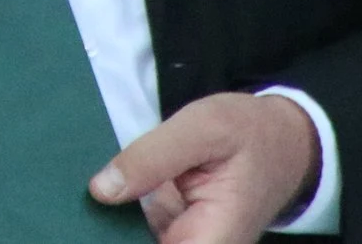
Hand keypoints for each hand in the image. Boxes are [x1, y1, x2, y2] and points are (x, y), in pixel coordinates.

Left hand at [88, 93, 318, 243]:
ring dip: (109, 221)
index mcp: (215, 239)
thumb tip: (101, 190)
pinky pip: (138, 230)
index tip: (86, 228)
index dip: (119, 241)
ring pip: (134, 239)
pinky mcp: (173, 230)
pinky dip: (117, 212)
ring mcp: (185, 242)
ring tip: (84, 195)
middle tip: (77, 202)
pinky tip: (99, 191)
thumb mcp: (202, 128)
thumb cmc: (249, 133)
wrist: (283, 139)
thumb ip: (152, 158)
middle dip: (109, 230)